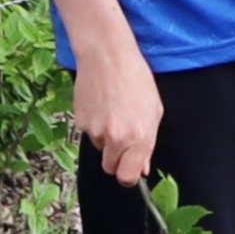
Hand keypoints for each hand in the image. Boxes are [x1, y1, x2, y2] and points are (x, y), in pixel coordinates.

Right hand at [72, 36, 162, 185]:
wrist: (107, 56)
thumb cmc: (135, 79)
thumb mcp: (154, 111)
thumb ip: (148, 143)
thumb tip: (142, 167)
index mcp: (140, 137)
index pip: (128, 176)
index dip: (129, 175)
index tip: (131, 168)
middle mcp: (117, 138)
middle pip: (111, 168)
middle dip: (117, 159)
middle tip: (122, 138)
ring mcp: (96, 132)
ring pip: (100, 149)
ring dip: (106, 138)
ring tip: (114, 112)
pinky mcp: (80, 123)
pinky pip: (89, 134)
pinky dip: (95, 125)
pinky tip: (102, 105)